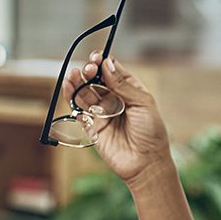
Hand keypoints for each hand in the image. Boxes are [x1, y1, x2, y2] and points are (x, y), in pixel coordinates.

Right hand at [65, 52, 172, 186]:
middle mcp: (115, 100)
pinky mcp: (91, 126)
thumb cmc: (151, 132)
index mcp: (130, 91)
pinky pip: (78, 109)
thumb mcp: (142, 103)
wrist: (146, 162)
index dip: (103, 63)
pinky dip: (72, 97)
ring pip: (85, 92)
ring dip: (78, 82)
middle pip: (96, 79)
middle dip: (90, 71)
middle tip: (88, 69)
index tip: (97, 58)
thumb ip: (122, 84)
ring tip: (75, 75)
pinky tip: (69, 86)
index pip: (112, 71)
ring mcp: (102, 112)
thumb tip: (106, 64)